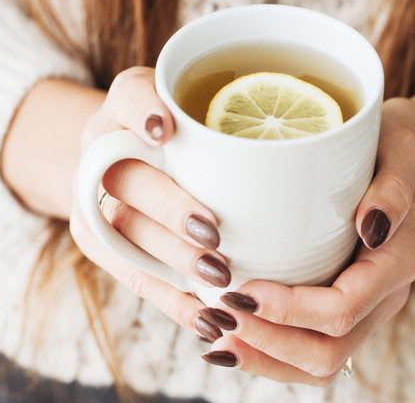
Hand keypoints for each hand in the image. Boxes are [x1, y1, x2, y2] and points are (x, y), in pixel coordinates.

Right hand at [69, 67, 231, 340]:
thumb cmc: (189, 132)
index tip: (165, 131)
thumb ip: (240, 115)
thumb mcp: (206, 110)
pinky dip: (171, 299)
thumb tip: (320, 144)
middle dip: (171, 209)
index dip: (142, 113)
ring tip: (221, 280)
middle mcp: (102, 148)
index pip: (128, 97)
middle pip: (128, 180)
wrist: (131, 158)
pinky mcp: (100, 241)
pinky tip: (207, 317)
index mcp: (127, 104)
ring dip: (174, 260)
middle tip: (214, 234)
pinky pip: (130, 274)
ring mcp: (94, 197)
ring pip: (128, 233)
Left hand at [197, 97, 414, 384]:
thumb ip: (393, 188)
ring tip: (216, 338)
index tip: (242, 291)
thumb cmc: (401, 148)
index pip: (343, 309)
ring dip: (265, 358)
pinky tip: (233, 335)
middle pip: (328, 351)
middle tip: (217, 317)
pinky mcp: (344, 304)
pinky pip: (312, 346)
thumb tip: (372, 228)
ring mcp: (365, 306)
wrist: (412, 162)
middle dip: (268, 343)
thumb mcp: (404, 150)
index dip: (290, 310)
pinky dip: (271, 351)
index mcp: (397, 264)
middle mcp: (383, 296)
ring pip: (319, 362)